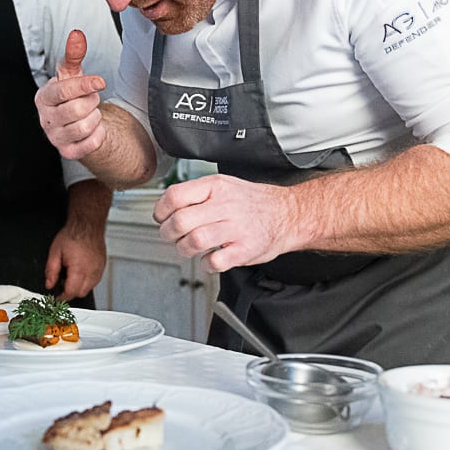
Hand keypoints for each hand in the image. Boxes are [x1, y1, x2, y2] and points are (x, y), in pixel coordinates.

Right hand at [35, 29, 106, 158]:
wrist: (75, 121)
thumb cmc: (71, 95)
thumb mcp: (72, 74)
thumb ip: (73, 55)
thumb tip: (77, 35)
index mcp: (43, 97)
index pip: (64, 91)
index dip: (85, 85)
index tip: (100, 82)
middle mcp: (45, 119)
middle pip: (77, 110)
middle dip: (91, 102)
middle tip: (90, 100)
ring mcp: (55, 137)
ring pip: (84, 127)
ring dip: (95, 118)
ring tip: (90, 113)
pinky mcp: (67, 152)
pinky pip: (91, 144)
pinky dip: (98, 134)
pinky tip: (93, 128)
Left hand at [44, 223, 106, 300]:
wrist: (87, 225)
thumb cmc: (73, 235)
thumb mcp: (55, 252)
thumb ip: (51, 271)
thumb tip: (49, 284)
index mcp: (79, 269)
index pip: (71, 292)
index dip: (62, 297)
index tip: (57, 297)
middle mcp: (91, 271)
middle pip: (81, 293)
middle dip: (70, 292)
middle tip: (62, 283)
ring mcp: (99, 269)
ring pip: (89, 288)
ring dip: (79, 287)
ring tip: (71, 275)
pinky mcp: (102, 266)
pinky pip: (95, 281)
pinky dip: (87, 281)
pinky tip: (80, 272)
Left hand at [153, 174, 292, 272]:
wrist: (288, 214)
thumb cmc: (253, 203)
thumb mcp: (224, 185)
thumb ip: (196, 194)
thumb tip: (165, 206)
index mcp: (216, 187)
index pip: (175, 196)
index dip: (161, 210)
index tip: (161, 217)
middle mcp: (225, 205)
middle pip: (181, 220)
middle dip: (168, 232)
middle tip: (172, 235)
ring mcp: (236, 228)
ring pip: (194, 240)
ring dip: (183, 248)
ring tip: (188, 247)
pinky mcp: (245, 250)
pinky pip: (215, 261)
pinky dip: (206, 264)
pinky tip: (209, 259)